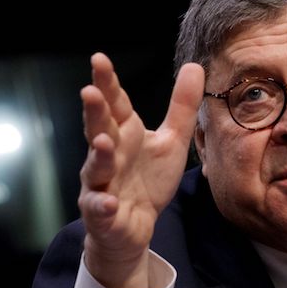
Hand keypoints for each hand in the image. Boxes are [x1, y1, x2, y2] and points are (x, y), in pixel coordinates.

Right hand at [78, 53, 203, 287]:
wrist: (133, 228)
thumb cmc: (146, 180)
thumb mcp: (171, 141)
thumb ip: (181, 107)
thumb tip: (195, 65)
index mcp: (123, 133)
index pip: (114, 103)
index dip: (106, 82)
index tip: (99, 60)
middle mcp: (107, 154)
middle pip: (98, 129)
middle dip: (94, 111)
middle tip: (90, 91)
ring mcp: (100, 183)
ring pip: (95, 166)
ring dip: (98, 155)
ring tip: (103, 142)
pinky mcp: (101, 213)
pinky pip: (99, 208)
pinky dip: (102, 204)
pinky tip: (109, 202)